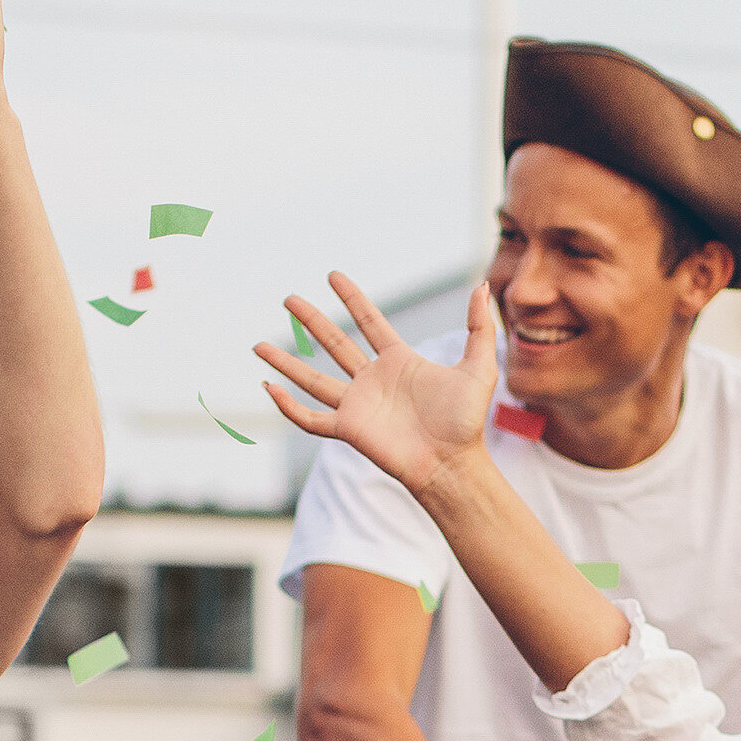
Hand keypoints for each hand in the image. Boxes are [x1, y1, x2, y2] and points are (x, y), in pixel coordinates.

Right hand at [259, 276, 501, 493]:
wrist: (453, 463)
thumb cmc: (467, 422)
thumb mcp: (479, 367)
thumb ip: (479, 327)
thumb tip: (483, 286)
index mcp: (399, 362)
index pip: (369, 323)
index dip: (352, 299)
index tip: (333, 277)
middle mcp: (374, 380)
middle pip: (335, 344)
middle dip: (311, 321)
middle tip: (288, 299)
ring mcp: (358, 405)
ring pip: (313, 379)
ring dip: (286, 363)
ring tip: (258, 345)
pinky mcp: (349, 430)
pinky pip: (310, 418)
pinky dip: (288, 406)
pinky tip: (269, 388)